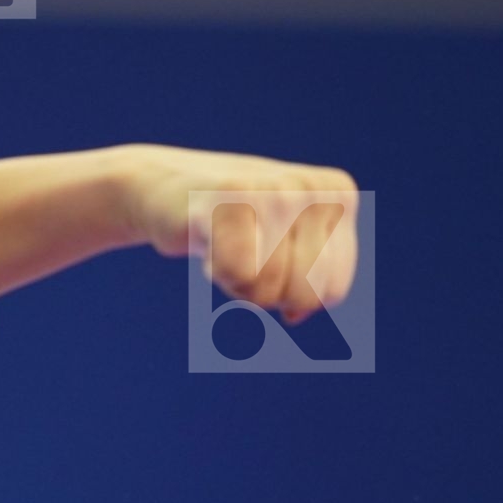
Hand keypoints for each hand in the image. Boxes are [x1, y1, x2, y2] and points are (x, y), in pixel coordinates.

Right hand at [117, 143, 358, 323]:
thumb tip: (294, 316)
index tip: (267, 256)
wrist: (164, 187)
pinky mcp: (230, 197)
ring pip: (270, 286)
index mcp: (338, 193)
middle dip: (268, 292)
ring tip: (224, 245)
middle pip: (303, 292)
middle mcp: (309, 186)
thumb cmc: (232, 224)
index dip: (291, 292)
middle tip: (244, 255)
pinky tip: (209, 242)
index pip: (332, 289)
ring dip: (238, 284)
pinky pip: (239, 274)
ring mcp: (273, 188)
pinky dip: (219, 273)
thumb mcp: (286, 247)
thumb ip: (309, 282)